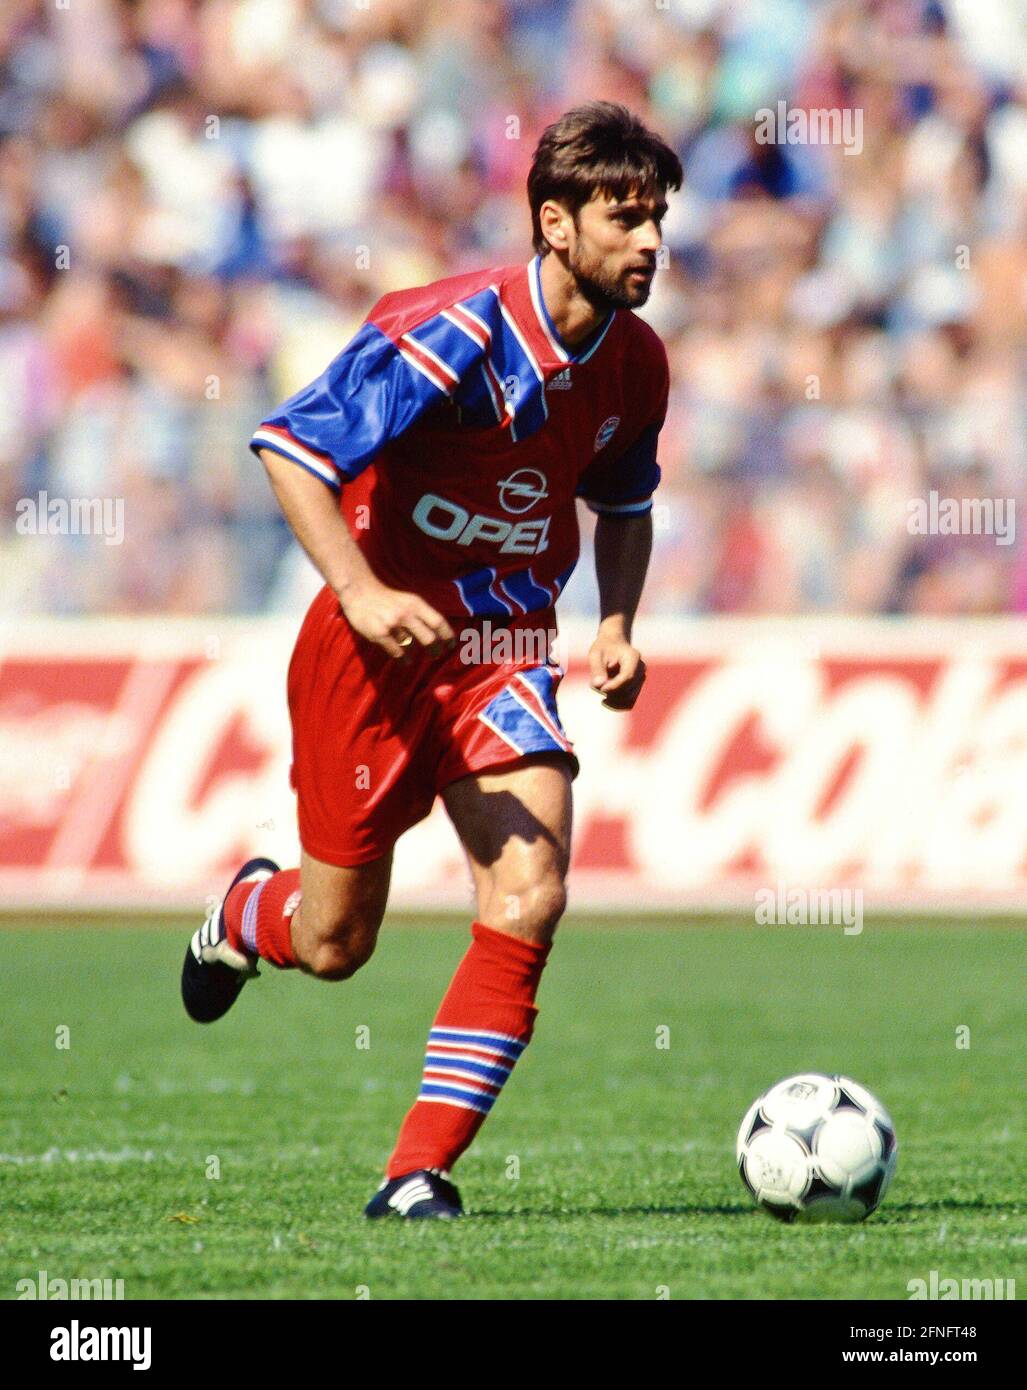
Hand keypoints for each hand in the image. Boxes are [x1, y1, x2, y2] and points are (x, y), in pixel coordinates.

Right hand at [337, 580, 455, 660]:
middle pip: (429, 638)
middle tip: (435, 655)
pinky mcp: (380, 634)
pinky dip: (402, 659)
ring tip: (412, 658)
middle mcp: (406, 614)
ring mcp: (393, 624)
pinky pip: (396, 652)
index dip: (448, 636)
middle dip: (435, 649)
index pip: (438, 622)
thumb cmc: (386, 598)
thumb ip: (421, 613)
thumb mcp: (408, 600)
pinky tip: (403, 661)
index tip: (451, 645)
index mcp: (416, 604)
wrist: (359, 591)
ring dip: (414, 654)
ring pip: (411, 646)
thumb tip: (438, 632)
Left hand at [588, 632, 645, 709]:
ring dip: (612, 698)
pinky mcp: (637, 687)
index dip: (614, 686)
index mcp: (633, 657)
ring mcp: (640, 678)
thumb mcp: (595, 654)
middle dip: (611, 692)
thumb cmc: (603, 648)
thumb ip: (596, 669)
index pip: (628, 677)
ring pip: (629, 698)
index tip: (600, 688)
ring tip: (601, 688)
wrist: (613, 644)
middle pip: (628, 690)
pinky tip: (606, 699)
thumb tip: (599, 685)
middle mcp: (641, 668)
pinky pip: (629, 702)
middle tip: (596, 685)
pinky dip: (617, 704)